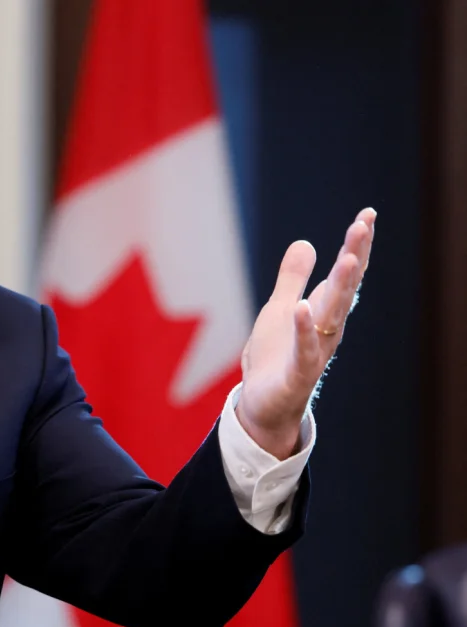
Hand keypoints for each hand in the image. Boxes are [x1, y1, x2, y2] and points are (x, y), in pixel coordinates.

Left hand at [235, 208, 375, 458]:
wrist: (263, 406)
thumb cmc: (275, 357)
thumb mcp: (279, 309)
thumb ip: (292, 279)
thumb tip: (306, 243)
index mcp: (323, 311)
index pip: (343, 274)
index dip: (355, 245)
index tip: (366, 215)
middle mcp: (326, 329)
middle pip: (344, 288)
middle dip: (354, 255)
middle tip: (364, 225)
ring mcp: (314, 351)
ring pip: (332, 315)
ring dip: (341, 287)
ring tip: (349, 258)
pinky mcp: (297, 373)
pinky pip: (304, 350)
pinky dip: (304, 329)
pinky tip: (303, 307)